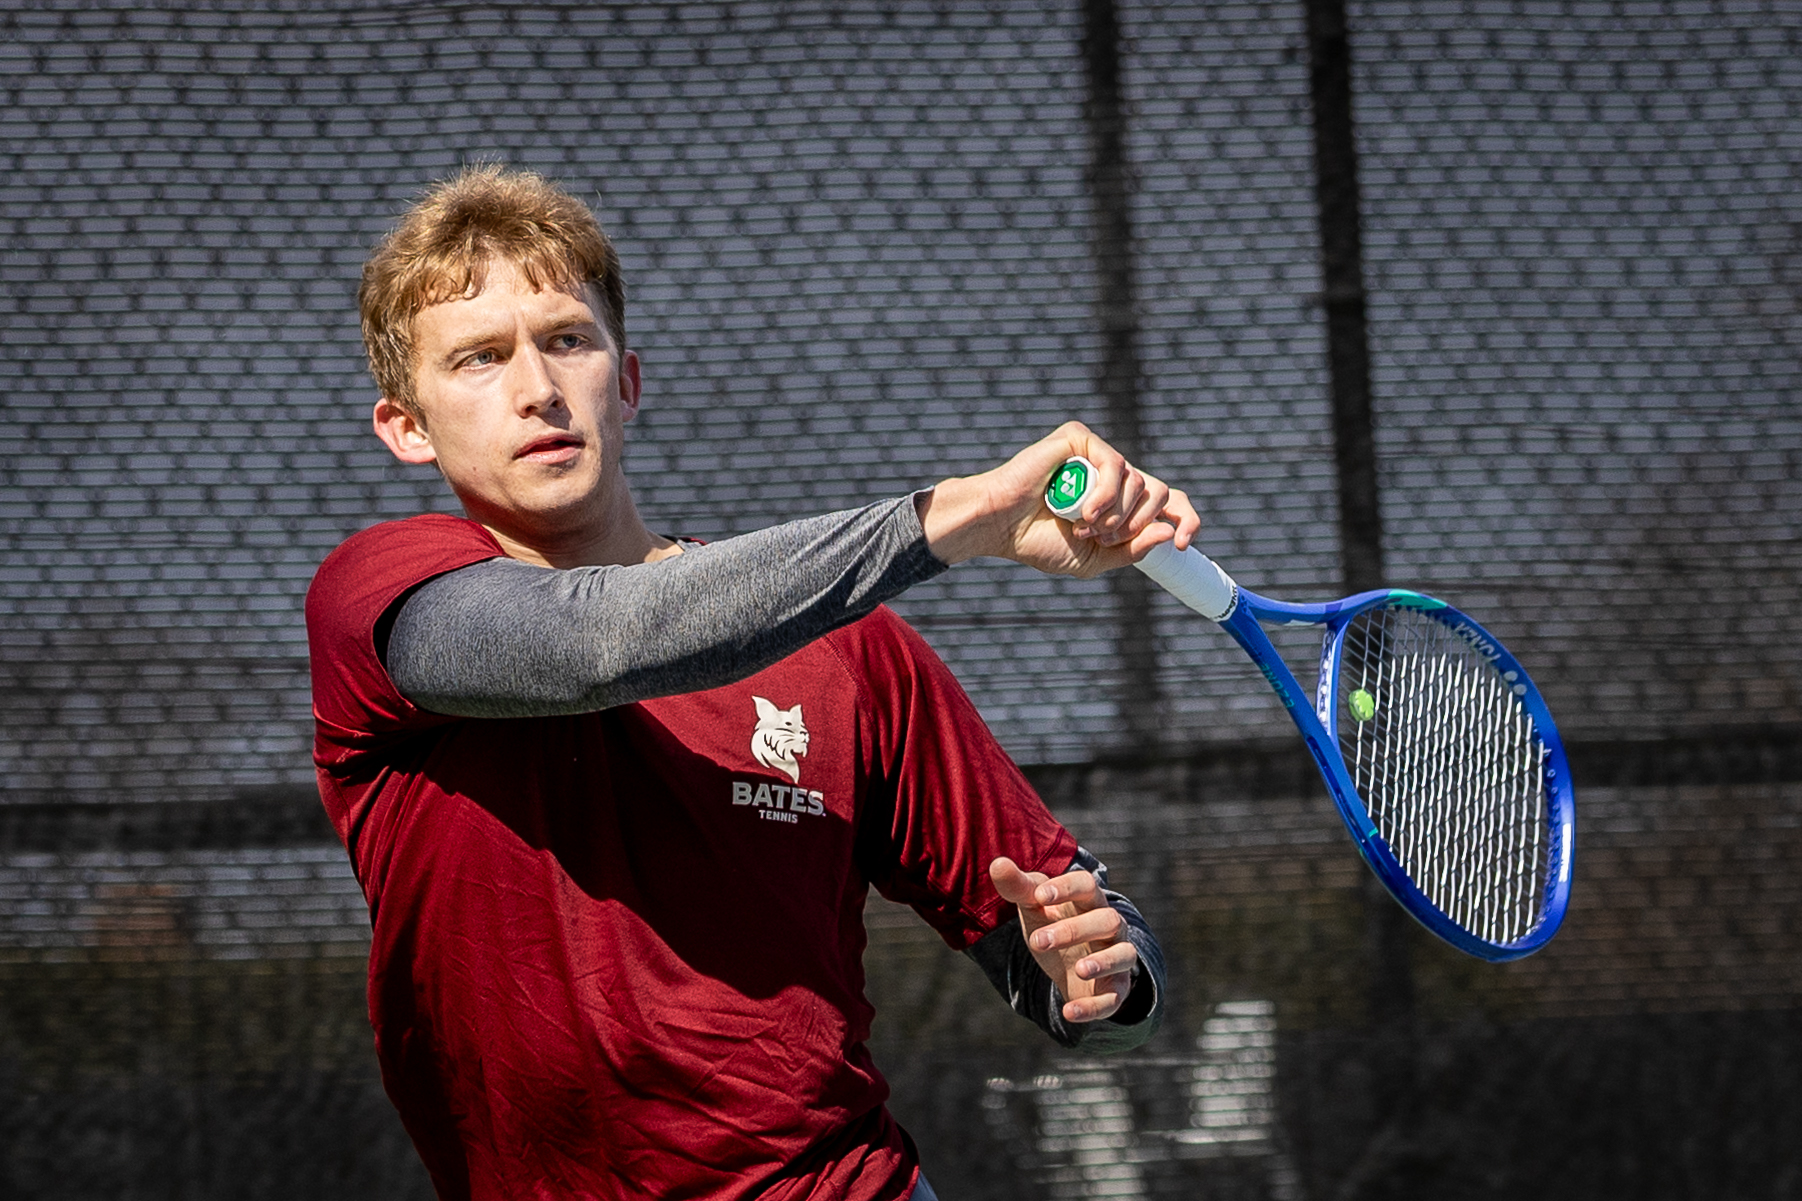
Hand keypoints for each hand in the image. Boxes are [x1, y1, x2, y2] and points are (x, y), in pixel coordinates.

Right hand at [918, 422, 1200, 576]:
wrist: (1001, 527)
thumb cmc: (1039, 542)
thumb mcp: (1094, 560)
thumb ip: (1132, 550)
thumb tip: (1168, 533)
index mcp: (1120, 500)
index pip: (1170, 501)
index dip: (1187, 519)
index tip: (1184, 545)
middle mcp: (1112, 474)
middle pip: (1158, 492)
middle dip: (1137, 524)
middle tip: (1104, 537)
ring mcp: (1097, 454)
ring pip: (1139, 481)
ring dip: (1116, 514)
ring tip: (1084, 525)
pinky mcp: (1080, 439)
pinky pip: (1116, 464)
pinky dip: (1105, 494)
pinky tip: (1084, 511)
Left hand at [989, 856, 1138, 1023]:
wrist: (1071, 964)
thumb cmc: (1053, 923)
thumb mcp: (1034, 906)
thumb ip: (1018, 886)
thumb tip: (997, 864)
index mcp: (1088, 900)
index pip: (1087, 885)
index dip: (1066, 887)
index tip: (1039, 895)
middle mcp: (1110, 925)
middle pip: (1106, 920)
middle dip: (1073, 930)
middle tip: (1038, 941)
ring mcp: (1117, 956)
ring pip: (1123, 954)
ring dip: (1103, 962)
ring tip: (1079, 968)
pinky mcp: (1116, 988)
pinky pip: (1114, 998)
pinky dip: (1095, 1006)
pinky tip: (1069, 1012)